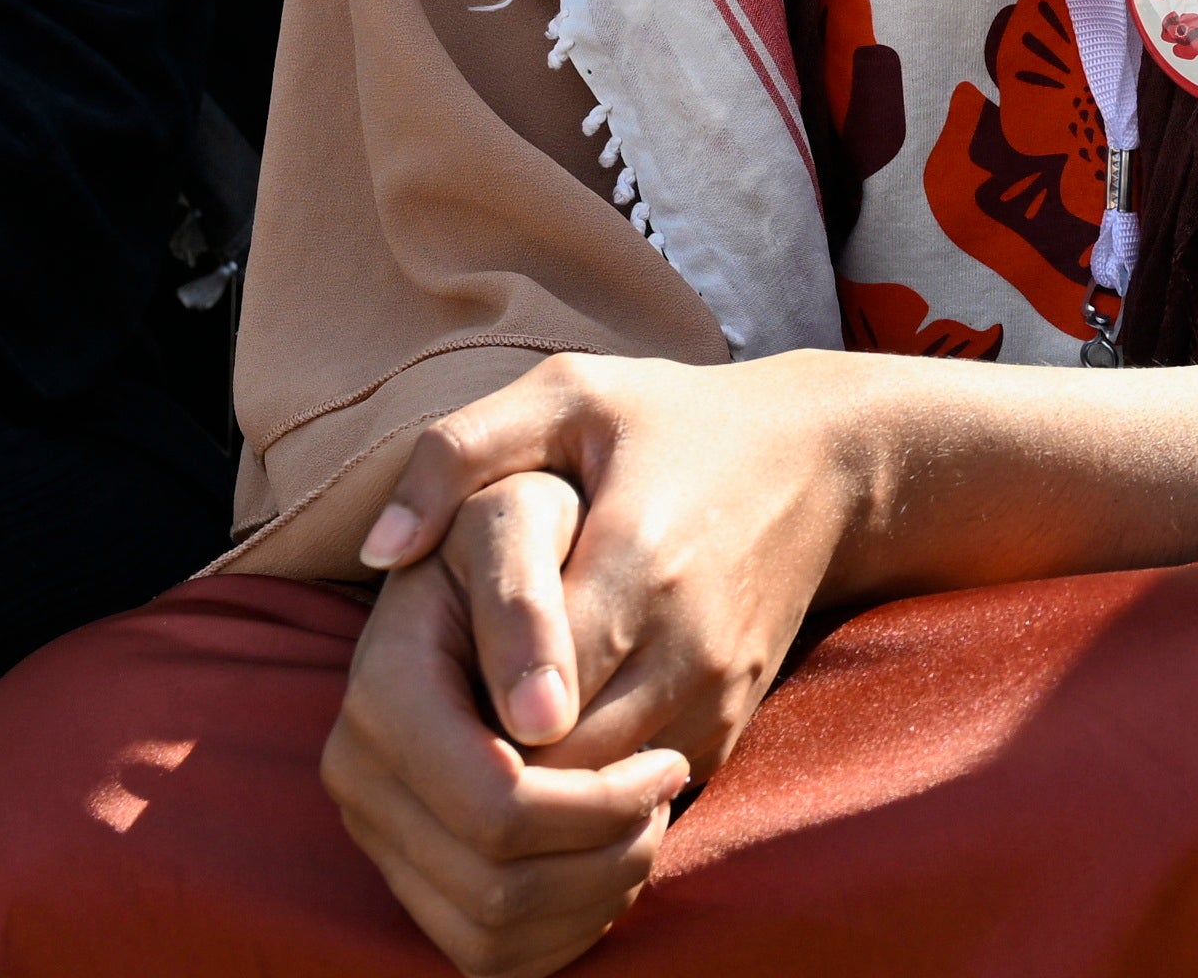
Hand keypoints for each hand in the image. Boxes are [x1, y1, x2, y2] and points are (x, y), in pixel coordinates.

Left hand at [315, 354, 862, 973]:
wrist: (818, 462)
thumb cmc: (670, 422)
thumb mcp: (566, 395)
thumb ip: (458, 456)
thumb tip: (379, 550)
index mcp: (637, 558)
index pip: (529, 693)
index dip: (459, 712)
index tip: (419, 693)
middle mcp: (689, 646)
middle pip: (557, 766)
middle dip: (481, 762)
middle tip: (423, 733)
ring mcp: (716, 697)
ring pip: (596, 802)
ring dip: (528, 790)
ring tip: (469, 741)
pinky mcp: (726, 731)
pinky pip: (636, 801)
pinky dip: (581, 792)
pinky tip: (538, 741)